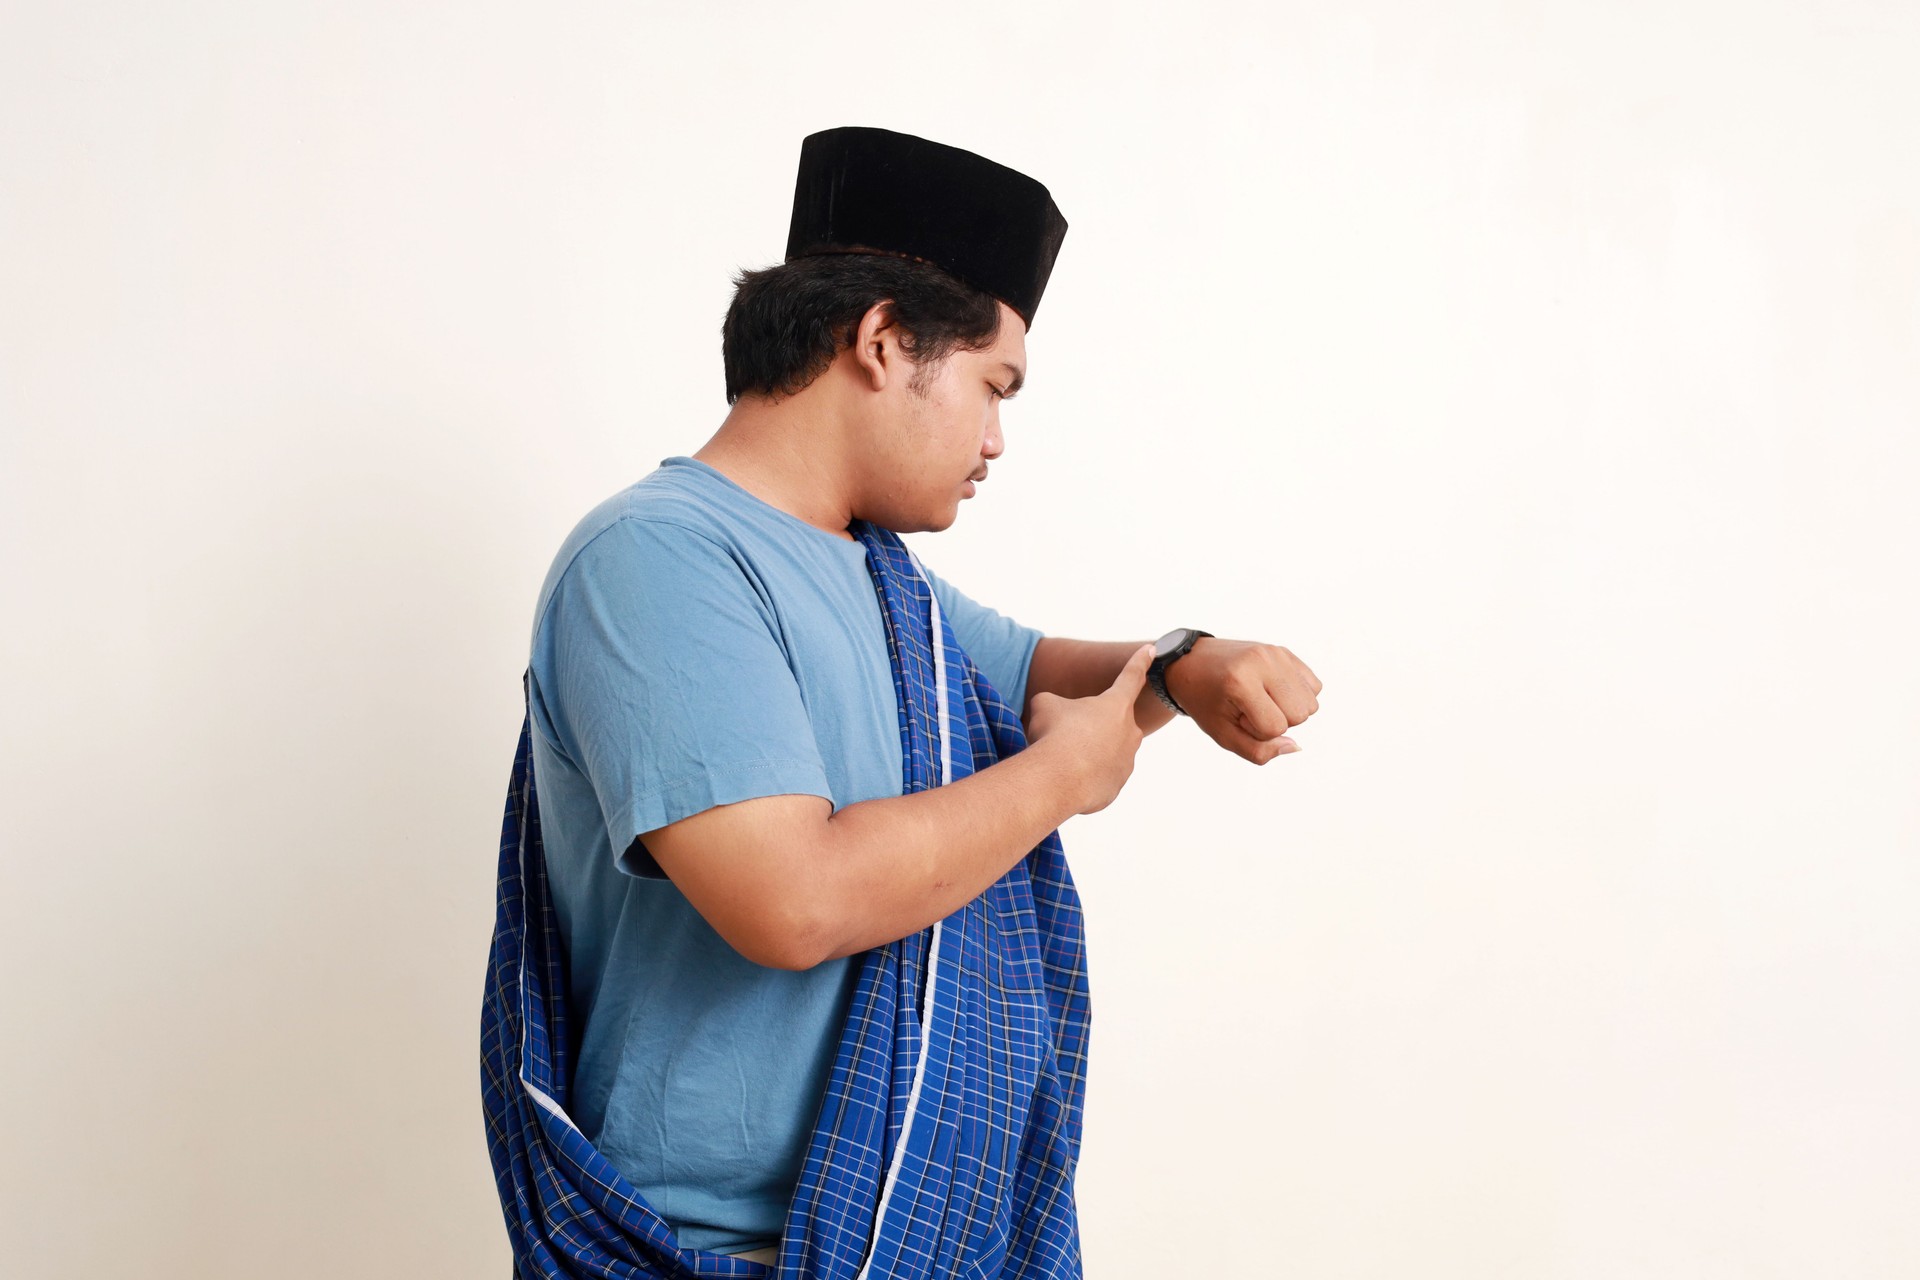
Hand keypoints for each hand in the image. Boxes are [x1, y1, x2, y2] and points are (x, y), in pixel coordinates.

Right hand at [1025, 642, 1155, 814]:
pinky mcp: (1116, 787)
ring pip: (1105, 753)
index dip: (1139, 661)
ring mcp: (1126, 762)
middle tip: (1065, 734)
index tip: (1152, 649)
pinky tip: (1067, 778)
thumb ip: (1057, 705)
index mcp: (1116, 705)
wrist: (1058, 779)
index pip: (1130, 677)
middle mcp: (1129, 732)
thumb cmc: (1054, 734)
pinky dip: (1083, 777)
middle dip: (1091, 727)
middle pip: (1112, 723)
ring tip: (1062, 759)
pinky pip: (1098, 778)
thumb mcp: (1046, 705)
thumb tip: (1055, 717)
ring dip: (1086, 753)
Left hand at [1165, 638, 1321, 763]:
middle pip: (1300, 714)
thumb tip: (1295, 746)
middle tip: (1249, 708)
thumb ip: (1258, 751)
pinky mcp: (1284, 651)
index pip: (1275, 728)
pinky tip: (1273, 691)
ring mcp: (1275, 653)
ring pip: (1311, 702)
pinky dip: (1298, 695)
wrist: (1192, 664)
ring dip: (1289, 709)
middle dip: (1278, 721)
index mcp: (1240, 682)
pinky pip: (1314, 686)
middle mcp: (1262, 662)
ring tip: (1261, 699)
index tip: (1237, 716)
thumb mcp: (1223, 734)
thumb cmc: (1205, 701)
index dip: (1257, 731)